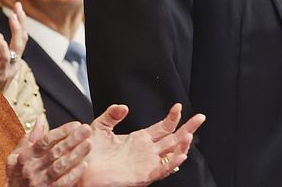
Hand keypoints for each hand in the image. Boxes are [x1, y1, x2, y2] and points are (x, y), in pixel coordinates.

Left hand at [0, 2, 27, 90]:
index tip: (17, 7)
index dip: (20, 23)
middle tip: (18, 6)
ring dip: (17, 30)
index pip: (20, 38)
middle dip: (21, 22)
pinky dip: (2, 47)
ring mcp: (8, 71)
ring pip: (18, 47)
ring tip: (12, 16)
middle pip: (22, 40)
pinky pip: (4, 59)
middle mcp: (14, 66)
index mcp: (12, 62)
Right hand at [6, 120, 91, 186]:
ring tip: (88, 144)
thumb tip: (40, 121)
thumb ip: (29, 139)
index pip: (46, 140)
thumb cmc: (16, 177)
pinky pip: (63, 183)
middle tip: (86, 129)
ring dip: (76, 154)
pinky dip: (73, 174)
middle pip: (55, 151)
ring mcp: (40, 181)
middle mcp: (32, 168)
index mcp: (26, 156)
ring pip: (60, 165)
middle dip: (73, 139)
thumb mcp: (16, 156)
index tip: (76, 124)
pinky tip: (84, 166)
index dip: (62, 131)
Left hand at [81, 103, 204, 186]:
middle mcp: (146, 151)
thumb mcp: (100, 126)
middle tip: (200, 118)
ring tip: (190, 134)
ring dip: (182, 145)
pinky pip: (161, 170)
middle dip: (188, 128)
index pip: (162, 127)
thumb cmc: (89, 152)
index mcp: (138, 140)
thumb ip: (112, 114)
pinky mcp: (142, 175)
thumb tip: (124, 106)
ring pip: (171, 154)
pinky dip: (172, 163)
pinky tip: (180, 155)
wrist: (80, 169)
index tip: (178, 106)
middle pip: (173, 139)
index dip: (172, 118)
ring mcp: (146, 163)